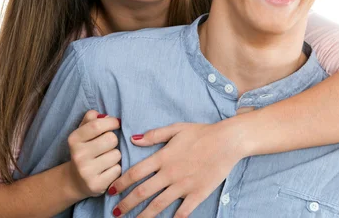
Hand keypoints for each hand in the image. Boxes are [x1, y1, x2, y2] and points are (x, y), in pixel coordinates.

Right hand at [66, 110, 121, 198]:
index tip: (116, 124)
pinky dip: (116, 169)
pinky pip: (118, 170)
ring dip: (116, 156)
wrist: (75, 180)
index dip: (111, 122)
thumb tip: (107, 116)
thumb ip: (92, 119)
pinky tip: (107, 170)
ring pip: (117, 154)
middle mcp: (78, 155)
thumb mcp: (83, 132)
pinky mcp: (96, 185)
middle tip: (108, 146)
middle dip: (114, 141)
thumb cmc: (85, 149)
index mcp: (74, 139)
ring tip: (106, 159)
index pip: (97, 125)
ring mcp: (86, 171)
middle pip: (111, 139)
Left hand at [110, 122, 243, 217]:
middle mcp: (170, 174)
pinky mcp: (197, 193)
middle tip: (115, 213)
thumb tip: (133, 139)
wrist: (227, 141)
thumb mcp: (176, 128)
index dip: (120, 183)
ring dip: (143, 216)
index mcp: (163, 157)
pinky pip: (183, 212)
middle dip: (126, 204)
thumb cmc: (202, 132)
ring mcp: (184, 185)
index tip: (110, 191)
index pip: (135, 173)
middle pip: (142, 192)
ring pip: (158, 205)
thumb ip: (154, 135)